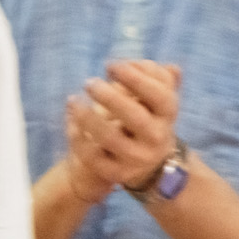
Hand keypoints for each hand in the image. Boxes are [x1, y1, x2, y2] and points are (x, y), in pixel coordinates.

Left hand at [66, 60, 181, 194]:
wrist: (144, 161)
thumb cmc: (145, 115)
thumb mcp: (155, 96)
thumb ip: (155, 76)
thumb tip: (156, 65)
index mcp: (168, 115)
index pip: (160, 96)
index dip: (136, 78)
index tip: (111, 65)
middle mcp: (156, 138)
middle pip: (136, 117)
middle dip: (110, 97)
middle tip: (89, 82)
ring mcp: (137, 158)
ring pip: (111, 138)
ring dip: (88, 117)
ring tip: (73, 100)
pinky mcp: (117, 173)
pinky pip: (93, 157)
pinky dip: (78, 137)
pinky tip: (71, 119)